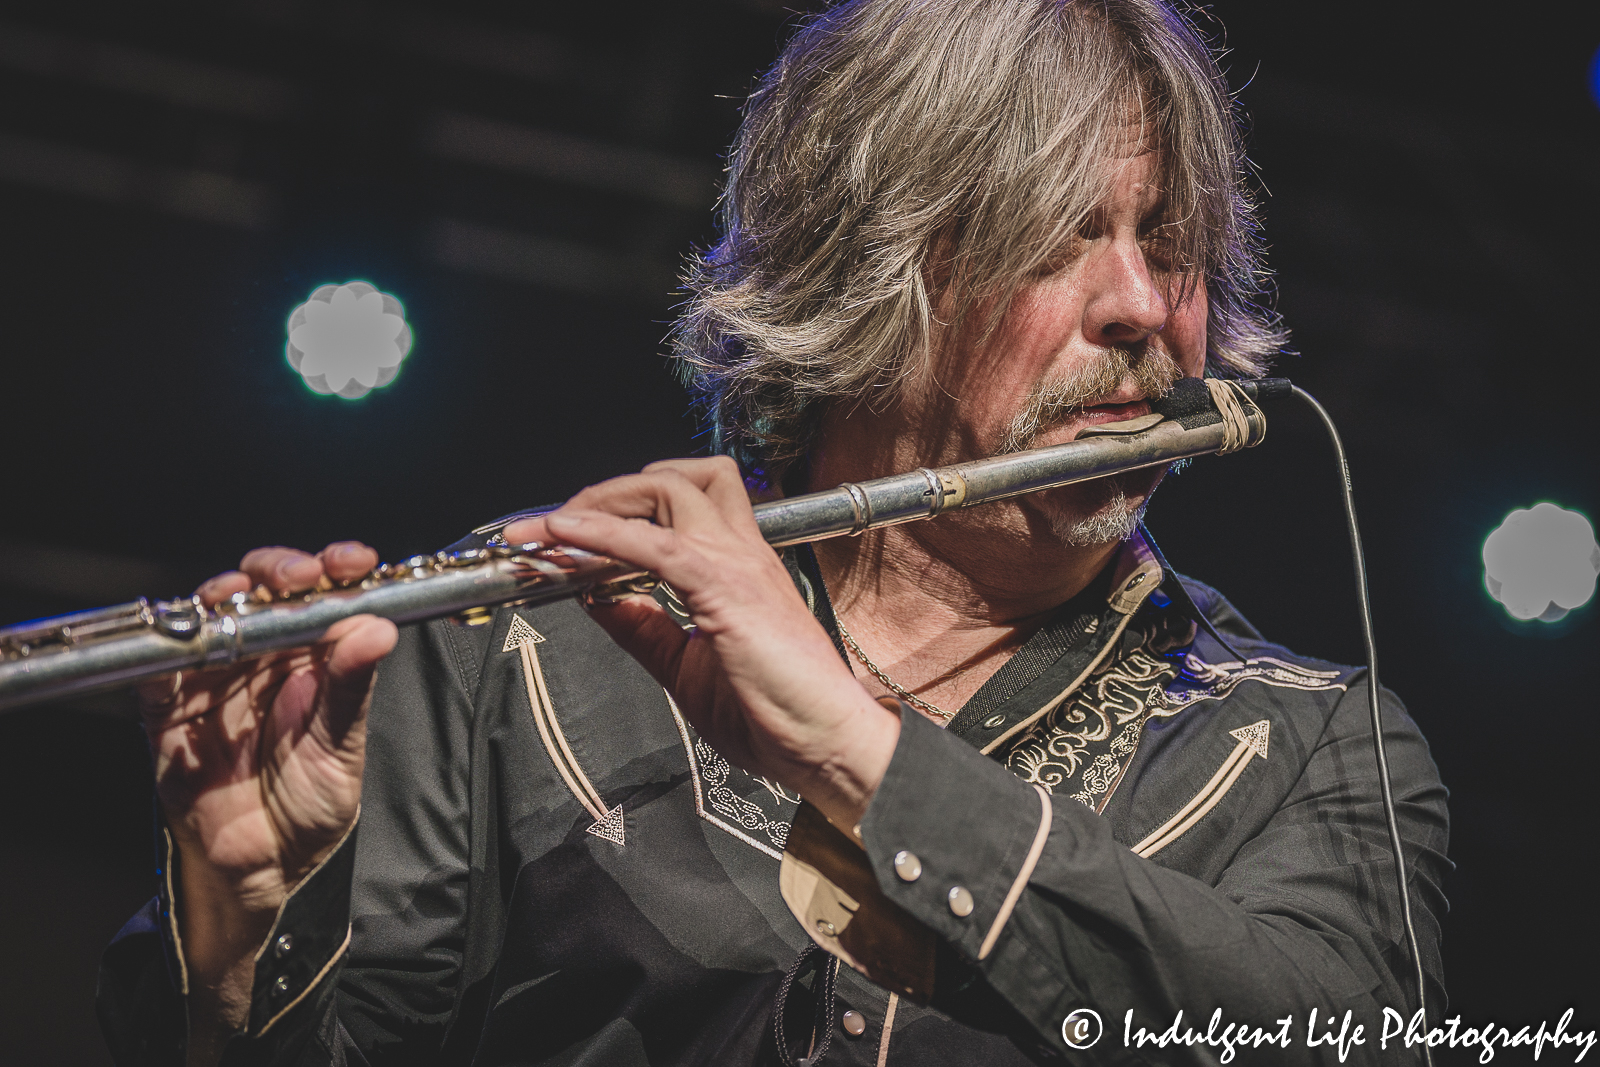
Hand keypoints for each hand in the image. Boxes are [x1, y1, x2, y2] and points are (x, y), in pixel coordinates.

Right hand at [138, 542, 395, 1051]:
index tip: (353, 561)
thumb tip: (377, 629)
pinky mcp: (168, 706)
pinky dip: (169, 644)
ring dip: (225, 594)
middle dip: (282, 569)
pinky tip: (191, 634)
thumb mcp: (339, 750)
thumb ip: (351, 690)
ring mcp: (216, 676)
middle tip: (300, 574)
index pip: (325, 597)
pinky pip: (159, 665)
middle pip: (267, 589)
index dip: (336, 570)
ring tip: (245, 594)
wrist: (260, 870)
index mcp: (317, 660)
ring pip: (212, 613)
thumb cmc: (309, 808)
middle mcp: (266, 657)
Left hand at [504, 457, 898, 829]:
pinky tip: (565, 536)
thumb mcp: (685, 667)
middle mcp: (740, 552)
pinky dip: (601, 533)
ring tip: (556, 528)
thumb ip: (644, 629)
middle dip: (606, 491)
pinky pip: (652, 542)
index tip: (567, 533)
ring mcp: (735, 563)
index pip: (681, 502)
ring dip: (602, 500)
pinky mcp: (725, 586)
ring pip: (665, 489)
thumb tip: (594, 598)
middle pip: (673, 478)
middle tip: (556, 525)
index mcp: (737, 566)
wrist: (827, 743)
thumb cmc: (778, 714)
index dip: (621, 507)